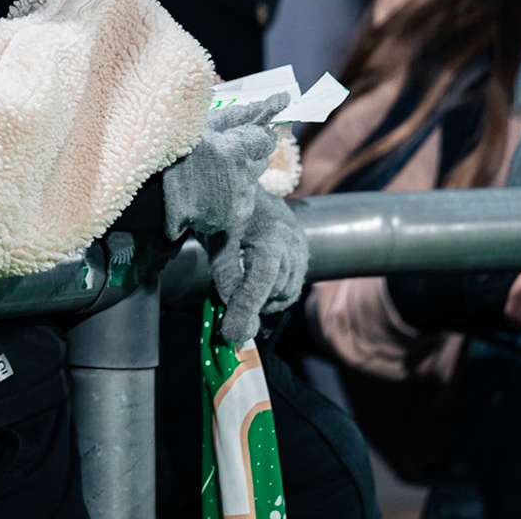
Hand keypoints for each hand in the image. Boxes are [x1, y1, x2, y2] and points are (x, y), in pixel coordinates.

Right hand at [163, 95, 285, 237]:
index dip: (253, 134)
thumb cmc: (176, 149)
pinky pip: (245, 197)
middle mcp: (241, 176)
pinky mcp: (236, 214)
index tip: (239, 134)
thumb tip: (282, 99)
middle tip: (221, 152)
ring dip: (240, 172)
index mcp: (234, 150)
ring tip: (212, 171)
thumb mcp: (205, 123)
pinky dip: (234, 192)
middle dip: (247, 153)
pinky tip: (212, 188)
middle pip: (262, 158)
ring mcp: (240, 197)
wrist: (154, 194)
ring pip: (253, 178)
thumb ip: (243, 112)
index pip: (265, 138)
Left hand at [212, 187, 308, 344]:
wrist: (245, 186)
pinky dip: (272, 292)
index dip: (245, 309)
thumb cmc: (227, 212)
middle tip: (229, 302)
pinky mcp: (303, 254)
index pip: (261, 282)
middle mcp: (293, 244)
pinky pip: (290, 287)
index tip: (232, 334)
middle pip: (275, 291)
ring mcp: (302, 249)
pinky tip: (256, 282)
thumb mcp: (217, 241)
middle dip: (251, 301)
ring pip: (285, 293)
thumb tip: (235, 318)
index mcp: (270, 236)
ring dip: (263, 298)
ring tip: (241, 285)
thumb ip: (226, 277)